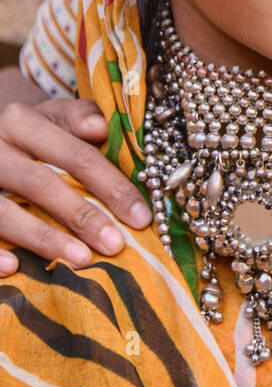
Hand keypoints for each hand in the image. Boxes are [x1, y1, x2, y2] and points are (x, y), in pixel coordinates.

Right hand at [0, 95, 151, 274]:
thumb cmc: (29, 134)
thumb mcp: (51, 117)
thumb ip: (80, 118)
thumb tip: (100, 127)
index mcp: (22, 121)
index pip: (75, 154)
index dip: (111, 186)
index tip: (142, 217)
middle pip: (42, 183)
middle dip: (83, 216)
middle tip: (116, 245)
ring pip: (6, 211)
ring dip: (44, 238)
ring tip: (81, 261)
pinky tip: (13, 269)